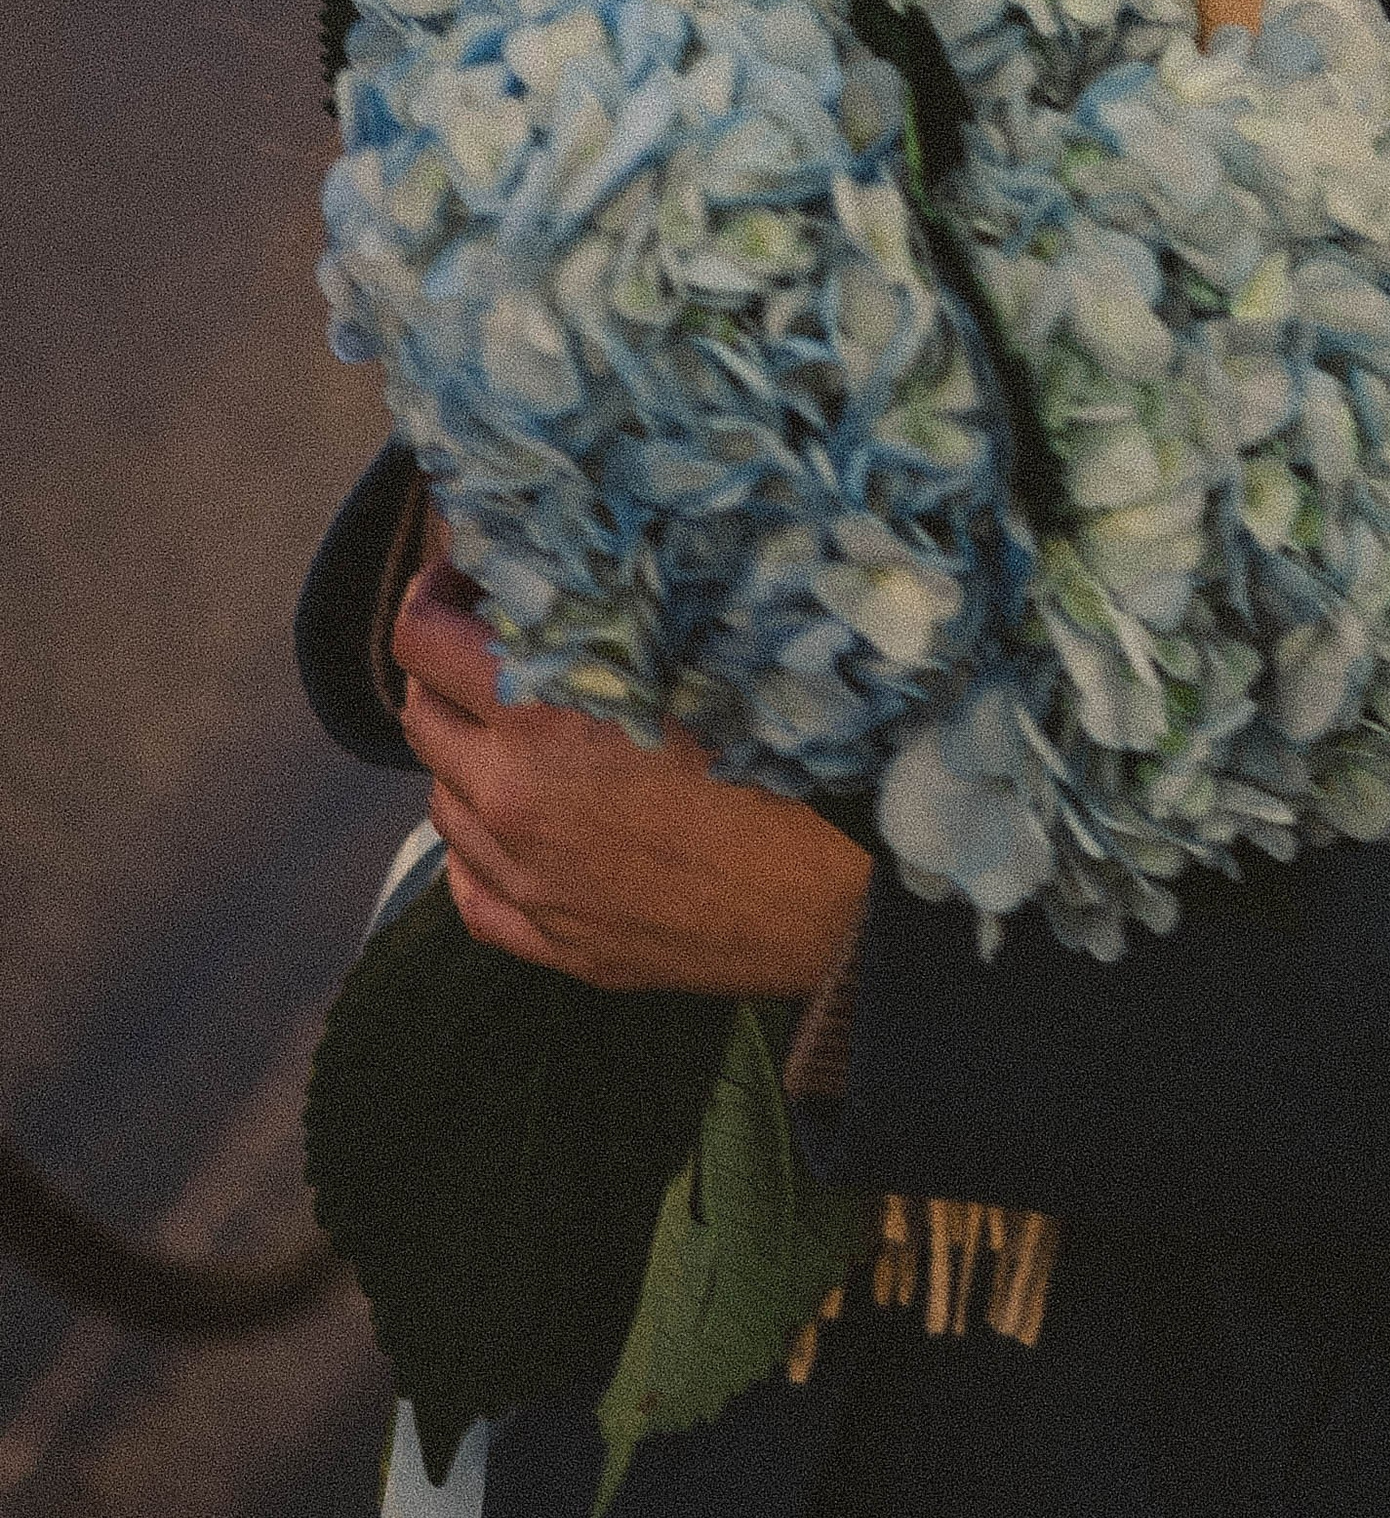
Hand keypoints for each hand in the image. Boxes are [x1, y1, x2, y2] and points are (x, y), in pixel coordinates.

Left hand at [390, 562, 871, 996]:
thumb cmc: (789, 757)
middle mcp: (512, 802)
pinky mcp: (557, 945)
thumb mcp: (696, 658)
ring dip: (465, 758)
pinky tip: (524, 827)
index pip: (421, 638)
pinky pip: (470, 891)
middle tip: (494, 647)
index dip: (433, 594)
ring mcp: (528, 883)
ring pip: (441, 803)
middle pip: (419, 718)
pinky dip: (480, 850)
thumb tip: (559, 572)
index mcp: (542, 719)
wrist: (843, 897)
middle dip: (443, 670)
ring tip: (525, 735)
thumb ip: (610, 620)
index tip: (467, 581)